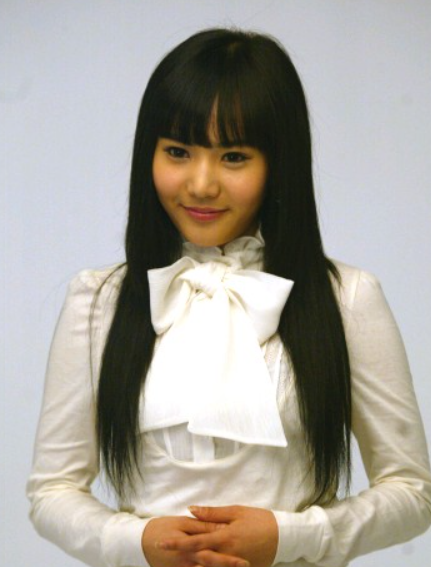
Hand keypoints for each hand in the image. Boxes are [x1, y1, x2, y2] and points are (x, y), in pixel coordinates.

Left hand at [158, 506, 278, 566]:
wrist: (282, 537)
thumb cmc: (259, 520)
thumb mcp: (236, 511)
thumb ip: (212, 513)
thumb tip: (191, 510)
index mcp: (223, 537)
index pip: (194, 541)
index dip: (177, 543)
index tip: (162, 542)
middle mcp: (225, 554)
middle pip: (196, 558)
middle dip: (178, 556)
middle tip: (161, 551)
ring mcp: (232, 565)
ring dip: (190, 566)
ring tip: (174, 563)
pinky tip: (197, 566)